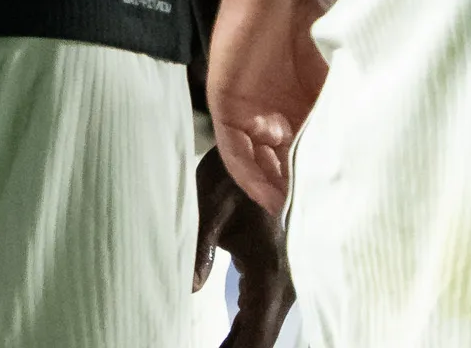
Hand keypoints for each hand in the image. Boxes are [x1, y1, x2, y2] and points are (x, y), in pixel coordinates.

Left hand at [193, 147, 295, 346]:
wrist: (258, 144)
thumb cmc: (232, 172)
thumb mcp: (210, 206)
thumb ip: (200, 248)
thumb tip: (189, 287)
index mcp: (269, 269)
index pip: (257, 334)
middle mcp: (281, 281)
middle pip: (260, 339)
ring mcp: (278, 280)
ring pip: (259, 331)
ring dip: (238, 346)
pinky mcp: (268, 276)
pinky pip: (256, 316)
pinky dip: (241, 335)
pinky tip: (225, 346)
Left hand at [207, 0, 330, 214]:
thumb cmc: (314, 22)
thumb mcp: (334, 77)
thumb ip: (336, 113)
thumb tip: (359, 159)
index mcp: (300, 110)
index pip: (304, 157)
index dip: (315, 184)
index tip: (335, 209)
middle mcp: (272, 116)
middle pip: (279, 166)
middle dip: (294, 194)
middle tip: (313, 222)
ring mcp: (248, 110)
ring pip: (256, 164)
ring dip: (272, 190)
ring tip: (293, 215)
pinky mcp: (225, 102)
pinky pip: (234, 149)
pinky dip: (250, 173)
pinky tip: (268, 192)